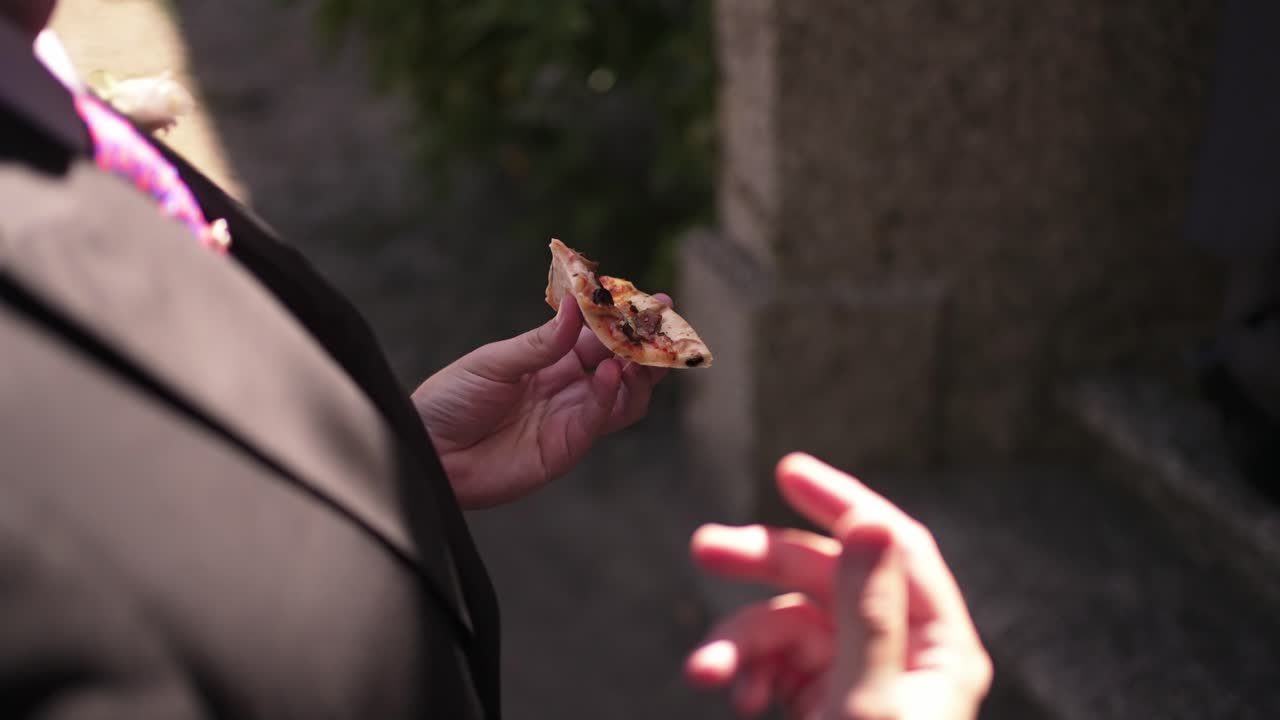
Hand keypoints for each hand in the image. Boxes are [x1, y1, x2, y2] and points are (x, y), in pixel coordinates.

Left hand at [412, 296, 668, 508]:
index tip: (646, 299)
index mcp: (548, 359)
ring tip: (644, 349)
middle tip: (663, 320)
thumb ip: (541, 341)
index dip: (621, 318)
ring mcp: (570, 417)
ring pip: (624, 395)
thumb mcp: (494, 362)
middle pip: (621, 363)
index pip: (597, 335)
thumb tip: (575, 304)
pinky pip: (600, 419)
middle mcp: (567, 387)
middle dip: (644, 342)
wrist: (429, 453)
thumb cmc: (451, 401)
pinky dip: (611, 394)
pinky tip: (611, 371)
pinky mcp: (566, 447)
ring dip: (640, 371)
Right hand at [685, 453, 990, 718]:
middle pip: (828, 579)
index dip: (842, 503)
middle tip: (703, 550)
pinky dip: (746, 673)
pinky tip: (729, 694)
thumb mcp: (868, 702)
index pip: (893, 545)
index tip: (787, 473)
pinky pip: (777, 665)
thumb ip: (868, 612)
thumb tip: (872, 524)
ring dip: (739, 641)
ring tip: (704, 673)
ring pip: (789, 625)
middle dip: (762, 569)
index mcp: (936, 646)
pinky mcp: (823, 706)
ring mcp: (860, 680)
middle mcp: (902, 655)